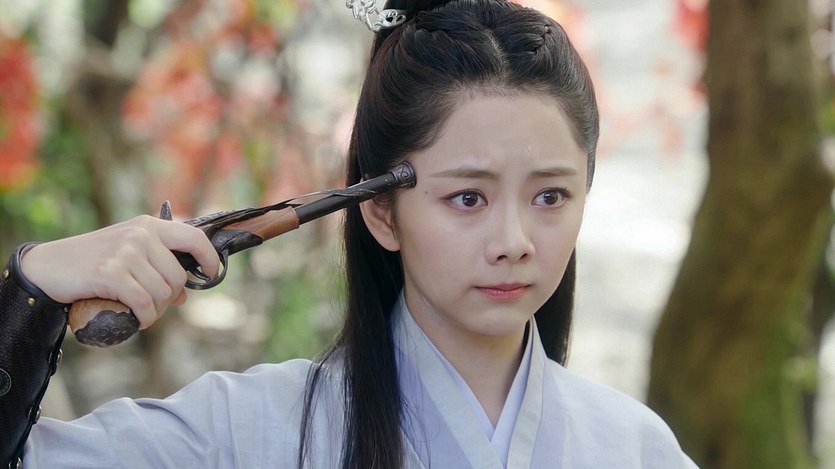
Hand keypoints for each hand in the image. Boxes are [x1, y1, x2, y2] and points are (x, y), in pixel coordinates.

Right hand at [19, 215, 220, 329]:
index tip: (211, 274)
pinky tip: (136, 319)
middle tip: (152, 305)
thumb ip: (157, 268)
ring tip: (140, 312)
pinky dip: (144, 318)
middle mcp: (140, 235)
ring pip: (162, 293)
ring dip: (155, 311)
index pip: (194, 237)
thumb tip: (185, 295)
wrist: (48, 267)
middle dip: (169, 298)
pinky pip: (143, 303)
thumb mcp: (128, 255)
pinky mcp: (111, 273)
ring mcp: (126, 252)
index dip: (209, 258)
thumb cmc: (92, 262)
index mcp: (149, 226)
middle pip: (178, 277)